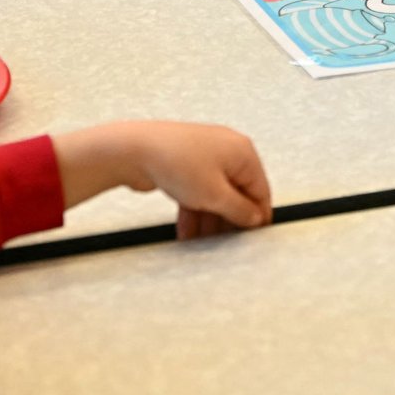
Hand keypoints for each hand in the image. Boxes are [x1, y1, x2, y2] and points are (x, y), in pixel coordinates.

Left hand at [53, 120, 272, 237]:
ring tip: (202, 243)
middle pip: (236, 195)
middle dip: (228, 221)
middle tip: (225, 244)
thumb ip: (240, 210)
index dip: (257, 217)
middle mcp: (226, 151)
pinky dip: (195, 211)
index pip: (260, 191)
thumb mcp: (215, 195)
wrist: (134, 150)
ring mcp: (204, 157)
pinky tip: (187, 232)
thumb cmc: (176, 161)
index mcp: (242, 152)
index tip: (252, 240)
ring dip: (209, 221)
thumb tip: (254, 218)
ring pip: (214, 196)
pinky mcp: (186, 164)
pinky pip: (197, 192)